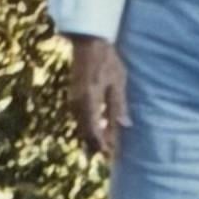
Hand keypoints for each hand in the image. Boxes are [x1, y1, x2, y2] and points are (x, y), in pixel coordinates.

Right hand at [70, 34, 130, 159]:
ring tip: (103, 146)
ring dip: (91, 136)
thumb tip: (125, 126)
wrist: (88, 42)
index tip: (110, 155)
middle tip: (106, 156)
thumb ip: (118, 105)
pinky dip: (88, 125)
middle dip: (96, 145)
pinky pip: (79, 117)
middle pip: (85, 131)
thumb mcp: (117, 82)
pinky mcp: (73, 95)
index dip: (102, 145)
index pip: (94, 131)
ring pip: (81, 125)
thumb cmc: (107, 60)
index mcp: (89, 101)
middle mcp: (77, 103)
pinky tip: (97, 127)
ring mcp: (73, 99)